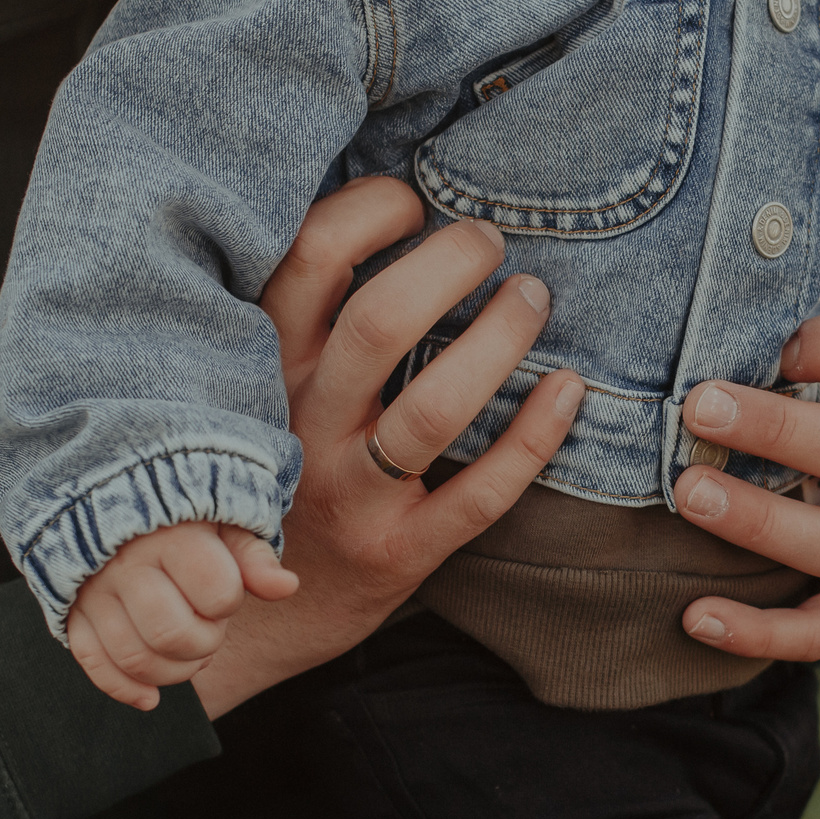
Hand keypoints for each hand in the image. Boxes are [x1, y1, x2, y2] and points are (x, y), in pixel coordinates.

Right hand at [67, 523, 300, 711]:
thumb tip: (287, 587)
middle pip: (172, 634)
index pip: (216, 594)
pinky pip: (94, 664)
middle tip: (208, 626)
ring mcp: (93, 590)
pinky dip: (124, 689)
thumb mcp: (225, 521)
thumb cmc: (183, 515)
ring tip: (187, 652)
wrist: (112, 495)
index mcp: (171, 535)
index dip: (228, 603)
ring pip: (135, 658)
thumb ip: (255, 557)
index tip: (224, 590)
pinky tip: (150, 697)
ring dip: (173, 673)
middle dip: (203, 645)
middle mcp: (126, 563)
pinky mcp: (72, 611)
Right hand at [186, 178, 584, 717]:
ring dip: (499, 339)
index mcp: (265, 370)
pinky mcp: (399, 552)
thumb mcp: (262, 388)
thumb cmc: (278, 471)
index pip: (307, 263)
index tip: (412, 202)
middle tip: (490, 243)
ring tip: (532, 299)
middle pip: (380, 322)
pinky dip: (535, 437)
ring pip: (435, 405)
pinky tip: (568, 390)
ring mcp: (352, 493)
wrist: (250, 616)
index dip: (367, 213)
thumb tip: (382, 207)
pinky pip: (479, 494)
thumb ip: (301, 317)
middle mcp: (304, 425)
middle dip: (450, 263)